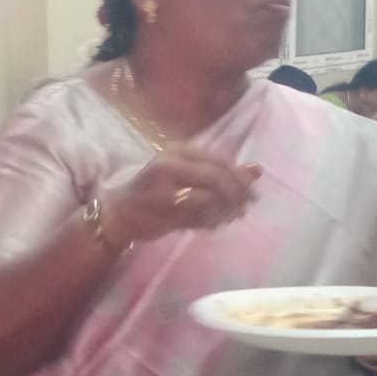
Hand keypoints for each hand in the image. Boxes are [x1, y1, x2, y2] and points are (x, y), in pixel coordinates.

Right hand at [99, 145, 262, 248]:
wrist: (118, 212)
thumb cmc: (155, 192)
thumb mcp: (189, 176)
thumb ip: (221, 172)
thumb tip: (258, 170)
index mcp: (180, 150)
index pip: (221, 161)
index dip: (241, 179)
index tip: (253, 195)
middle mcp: (171, 163)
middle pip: (218, 178)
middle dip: (237, 196)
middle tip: (244, 210)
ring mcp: (165, 186)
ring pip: (209, 198)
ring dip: (224, 211)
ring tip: (227, 219)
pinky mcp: (162, 209)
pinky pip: (197, 216)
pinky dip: (210, 222)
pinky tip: (211, 225)